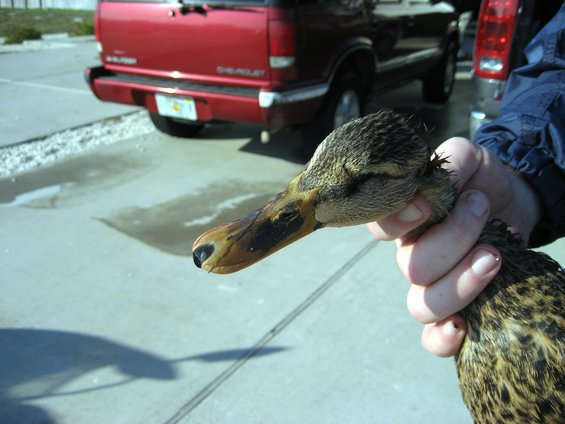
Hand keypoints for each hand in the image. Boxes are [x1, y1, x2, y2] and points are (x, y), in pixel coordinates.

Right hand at [367, 137, 540, 355]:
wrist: (514, 203)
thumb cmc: (482, 181)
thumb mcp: (469, 157)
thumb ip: (449, 161)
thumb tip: (431, 190)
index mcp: (404, 221)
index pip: (379, 228)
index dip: (398, 221)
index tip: (429, 204)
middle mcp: (410, 256)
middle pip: (411, 267)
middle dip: (453, 239)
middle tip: (481, 209)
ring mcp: (430, 286)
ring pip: (423, 304)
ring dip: (461, 282)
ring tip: (493, 255)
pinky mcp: (456, 310)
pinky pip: (432, 339)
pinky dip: (443, 338)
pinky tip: (462, 326)